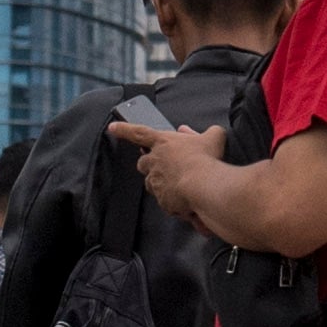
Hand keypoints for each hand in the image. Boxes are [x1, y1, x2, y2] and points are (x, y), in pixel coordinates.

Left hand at [110, 120, 229, 223]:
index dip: (124, 129)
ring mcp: (155, 180)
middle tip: (166, 165)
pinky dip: (173, 197)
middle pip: (143, 162)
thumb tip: (197, 131)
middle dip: (151, 163)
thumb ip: (208, 131)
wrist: (203, 186)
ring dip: (162, 181)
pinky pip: (163, 198)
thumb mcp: (214, 137)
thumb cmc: (206, 160)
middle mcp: (155, 160)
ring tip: (182, 182)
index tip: (112, 127)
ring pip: (152, 181)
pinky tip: (187, 196)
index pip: (139, 132)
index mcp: (163, 142)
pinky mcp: (160, 198)